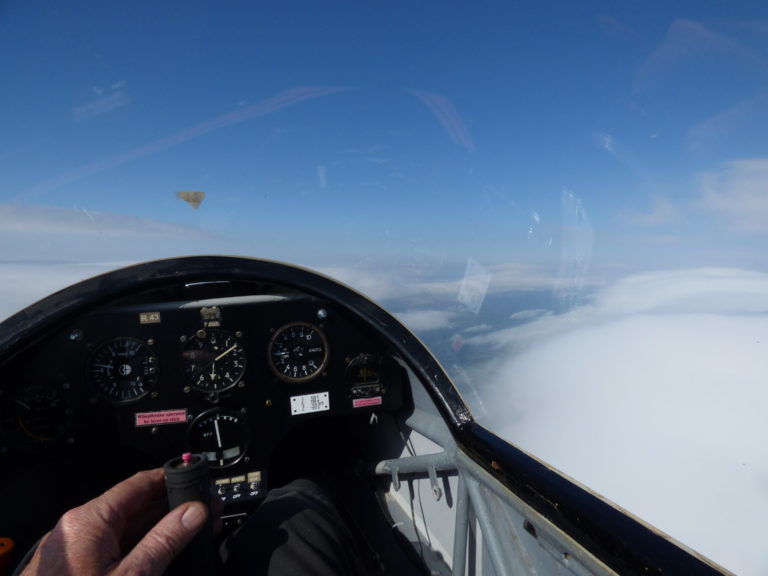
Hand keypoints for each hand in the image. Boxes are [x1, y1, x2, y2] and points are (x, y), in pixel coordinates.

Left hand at [21, 468, 207, 575]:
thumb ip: (164, 542)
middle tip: (204, 510)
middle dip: (172, 508)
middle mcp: (78, 528)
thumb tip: (193, 513)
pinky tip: (164, 553)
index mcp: (89, 520)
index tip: (196, 478)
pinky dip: (140, 548)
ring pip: (126, 530)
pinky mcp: (75, 569)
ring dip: (160, 529)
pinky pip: (113, 549)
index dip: (170, 479)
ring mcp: (75, 550)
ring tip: (193, 531)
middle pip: (135, 507)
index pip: (138, 484)